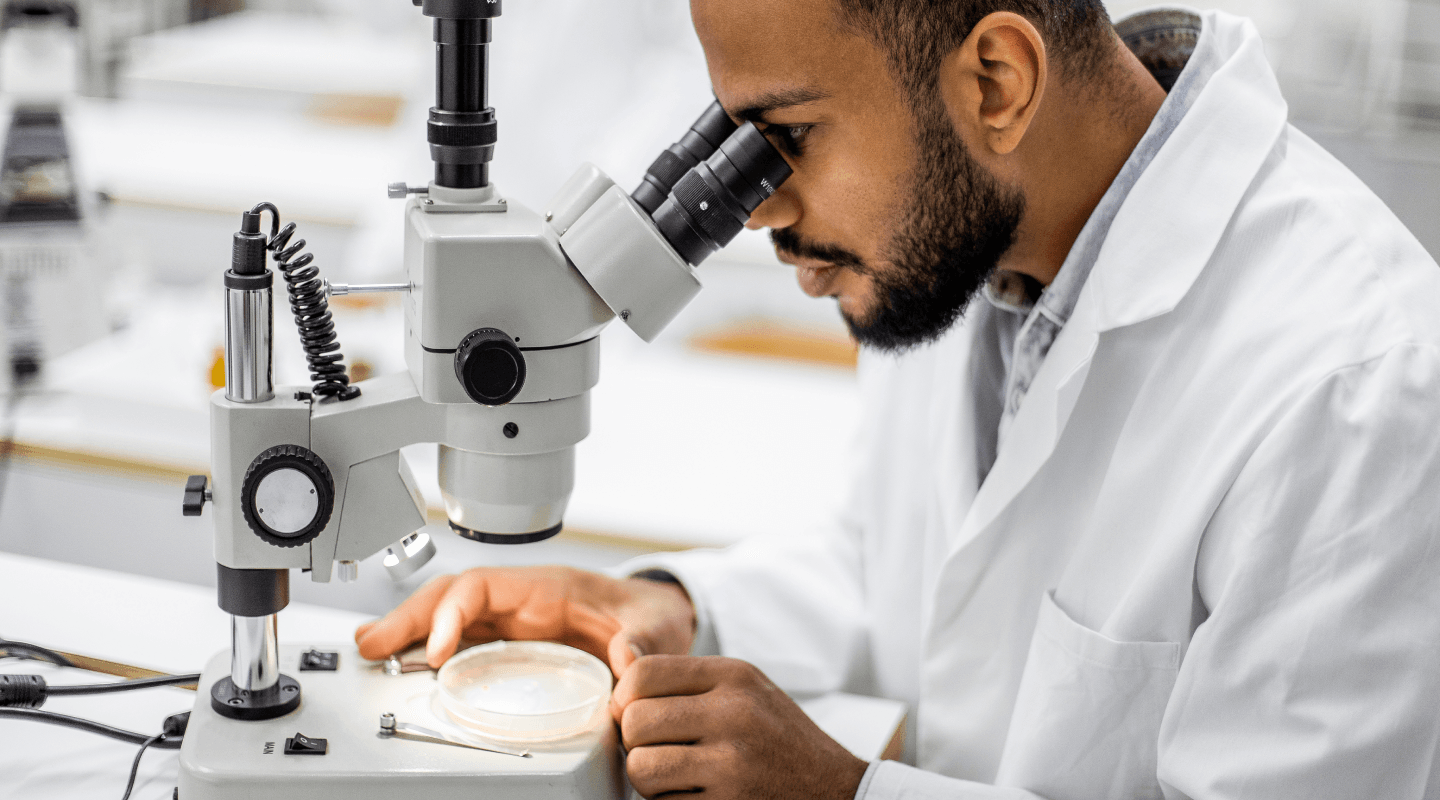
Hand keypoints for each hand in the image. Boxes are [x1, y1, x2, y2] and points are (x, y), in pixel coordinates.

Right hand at [354, 566, 695, 673]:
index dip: (454, 613)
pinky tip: (405, 662)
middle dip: (409, 616)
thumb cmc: (651, 614)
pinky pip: (461, 637)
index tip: (439, 649)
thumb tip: (627, 662)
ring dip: (409, 629)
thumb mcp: (655, 628)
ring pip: (448, 614)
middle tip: (372, 643)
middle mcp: (522, 598)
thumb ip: (642, 643)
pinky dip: (429, 646)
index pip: (483, 588)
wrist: (659, 618)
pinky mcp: (511, 638)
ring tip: (371, 650)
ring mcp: (513, 618)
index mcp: (548, 587)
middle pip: (451, 596)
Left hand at [612, 656, 867, 799]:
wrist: (839, 791)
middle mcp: (734, 714)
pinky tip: (697, 796)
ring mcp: (732, 764)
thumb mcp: (747, 691)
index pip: (642, 673)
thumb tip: (618, 682)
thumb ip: (689, 683)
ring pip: (641, 768)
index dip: (625, 698)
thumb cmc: (782, 741)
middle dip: (635, 743)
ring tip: (675, 777)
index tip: (635, 715)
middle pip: (634, 720)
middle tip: (658, 751)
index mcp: (734, 676)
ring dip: (648, 780)